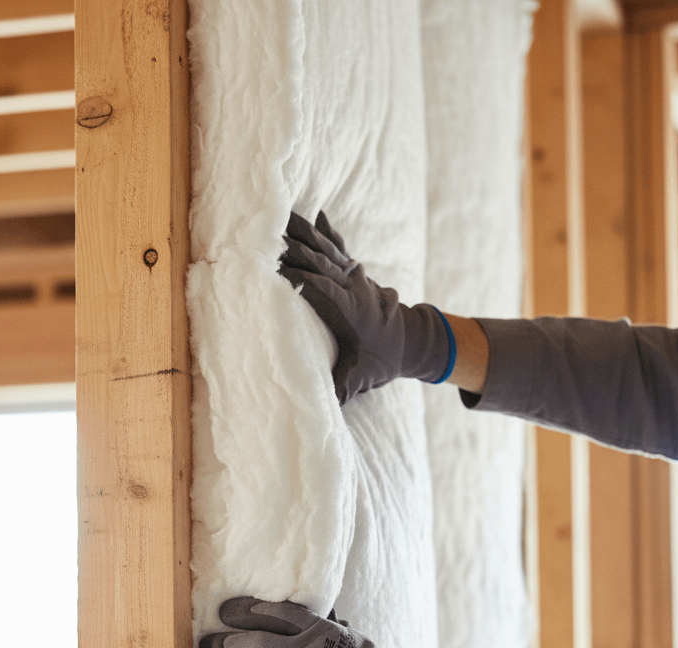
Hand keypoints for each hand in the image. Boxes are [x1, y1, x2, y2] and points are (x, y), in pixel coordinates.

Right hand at [278, 211, 455, 404]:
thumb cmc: (381, 361)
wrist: (412, 342)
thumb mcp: (362, 377)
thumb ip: (343, 387)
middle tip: (265, 237)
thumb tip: (326, 403)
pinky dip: (325, 231)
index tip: (274, 269)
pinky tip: (315, 214)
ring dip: (304, 232)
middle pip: (320, 262)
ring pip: (327, 248)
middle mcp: (354, 287)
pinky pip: (338, 246)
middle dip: (293, 249)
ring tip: (281, 215)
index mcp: (351, 310)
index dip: (299, 277)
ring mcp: (356, 276)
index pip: (321, 288)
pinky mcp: (355, 272)